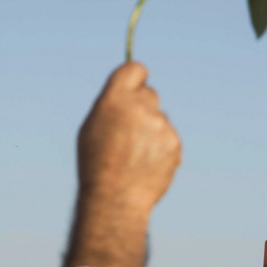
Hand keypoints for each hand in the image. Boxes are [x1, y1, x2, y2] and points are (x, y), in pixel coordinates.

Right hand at [77, 62, 180, 212]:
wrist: (116, 196)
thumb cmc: (97, 162)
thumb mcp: (92, 127)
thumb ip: (113, 104)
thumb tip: (129, 91)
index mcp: (116, 98)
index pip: (136, 69)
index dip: (135, 78)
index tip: (134, 86)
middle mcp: (141, 107)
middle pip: (149, 93)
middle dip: (142, 106)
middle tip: (129, 129)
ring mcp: (161, 125)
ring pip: (159, 118)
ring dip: (151, 130)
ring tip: (135, 154)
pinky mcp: (175, 142)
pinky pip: (169, 137)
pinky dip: (161, 147)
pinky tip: (147, 163)